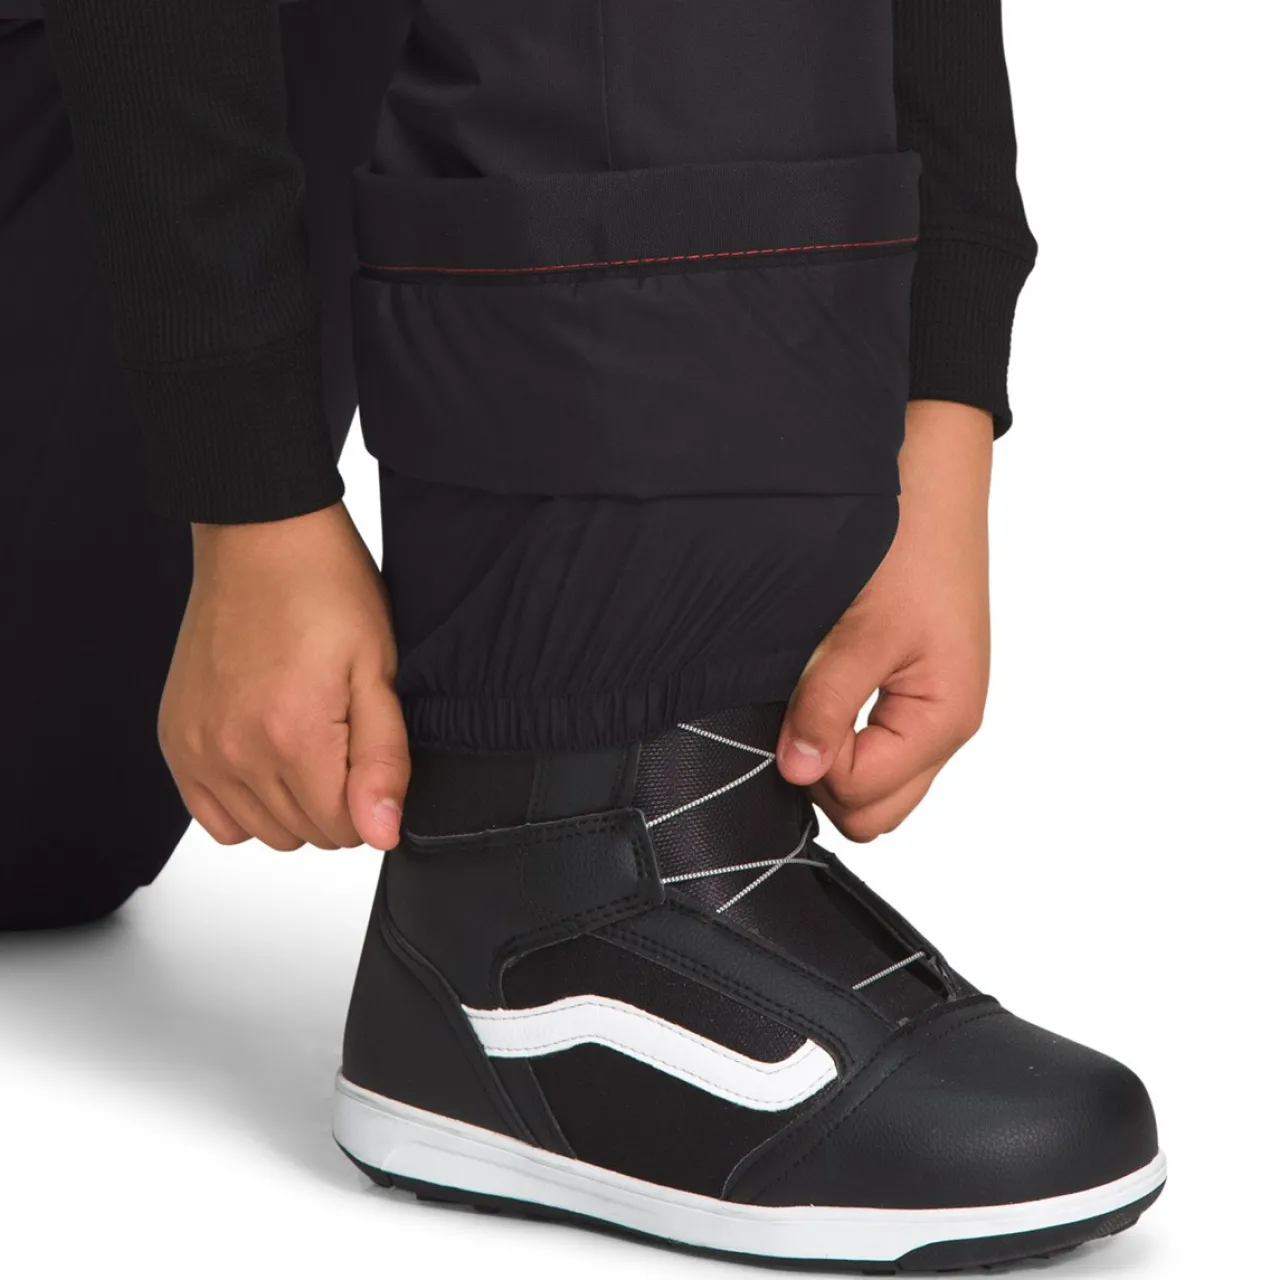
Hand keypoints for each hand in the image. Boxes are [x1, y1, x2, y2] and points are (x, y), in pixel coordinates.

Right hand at [159, 503, 409, 851]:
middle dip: (337, 802)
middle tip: (343, 736)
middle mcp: (234, 752)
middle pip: (305, 834)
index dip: (372, 800)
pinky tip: (267, 756)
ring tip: (306, 738)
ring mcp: (198, 749)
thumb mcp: (377, 670)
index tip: (372, 755)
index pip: (345, 829)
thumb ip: (383, 760)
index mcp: (291, 737)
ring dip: (293, 803)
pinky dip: (244, 802)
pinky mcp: (175, 740)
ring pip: (262, 832)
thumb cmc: (325, 589)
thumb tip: (383, 831)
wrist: (260, 537)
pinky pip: (213, 816)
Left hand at [777, 401, 992, 840]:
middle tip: (794, 718)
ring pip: (880, 785)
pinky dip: (846, 737)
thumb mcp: (861, 631)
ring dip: (835, 759)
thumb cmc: (907, 547)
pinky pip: (881, 748)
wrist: (931, 483)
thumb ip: (826, 706)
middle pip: (876, 812)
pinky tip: (823, 691)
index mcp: (944, 720)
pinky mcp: (920, 692)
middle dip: (826, 780)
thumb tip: (796, 772)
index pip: (862, 797)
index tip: (788, 713)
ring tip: (808, 698)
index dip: (814, 765)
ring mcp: (936, 713)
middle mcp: (948, 729)